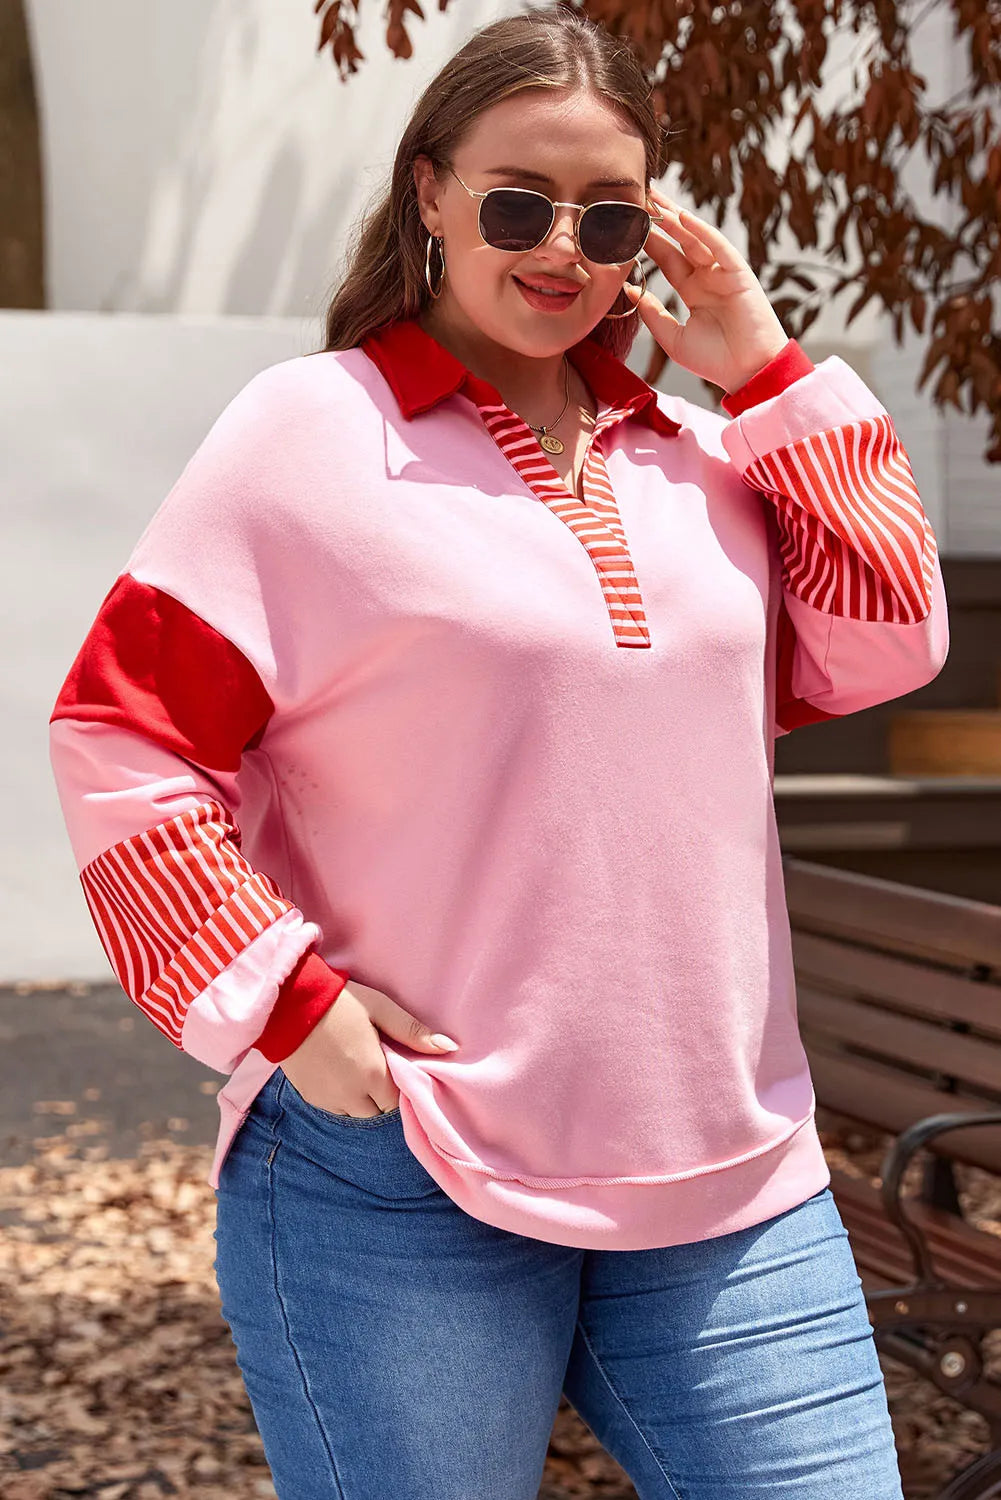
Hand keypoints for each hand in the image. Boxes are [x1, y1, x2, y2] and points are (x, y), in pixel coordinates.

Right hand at [279, 978, 457, 1117]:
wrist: (288, 1002)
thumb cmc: (340, 1002)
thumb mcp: (380, 1009)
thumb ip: (413, 1032)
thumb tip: (449, 1048)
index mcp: (373, 1075)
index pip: (398, 1100)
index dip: (399, 1085)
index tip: (394, 1066)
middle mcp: (351, 1095)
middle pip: (378, 1110)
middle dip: (381, 1094)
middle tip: (375, 1065)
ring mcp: (328, 1099)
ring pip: (356, 1112)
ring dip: (361, 1098)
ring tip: (355, 1068)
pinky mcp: (309, 1098)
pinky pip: (334, 1108)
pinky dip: (340, 1097)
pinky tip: (337, 1072)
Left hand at [624, 183, 789, 393]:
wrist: (747, 374)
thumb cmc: (714, 361)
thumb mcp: (673, 338)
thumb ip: (653, 313)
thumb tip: (630, 290)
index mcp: (693, 290)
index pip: (667, 258)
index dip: (648, 240)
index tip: (628, 224)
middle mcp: (707, 277)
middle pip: (680, 241)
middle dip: (661, 219)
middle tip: (640, 195)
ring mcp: (724, 273)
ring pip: (696, 239)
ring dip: (676, 218)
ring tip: (655, 200)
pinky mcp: (739, 274)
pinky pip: (719, 247)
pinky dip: (702, 232)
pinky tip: (683, 218)